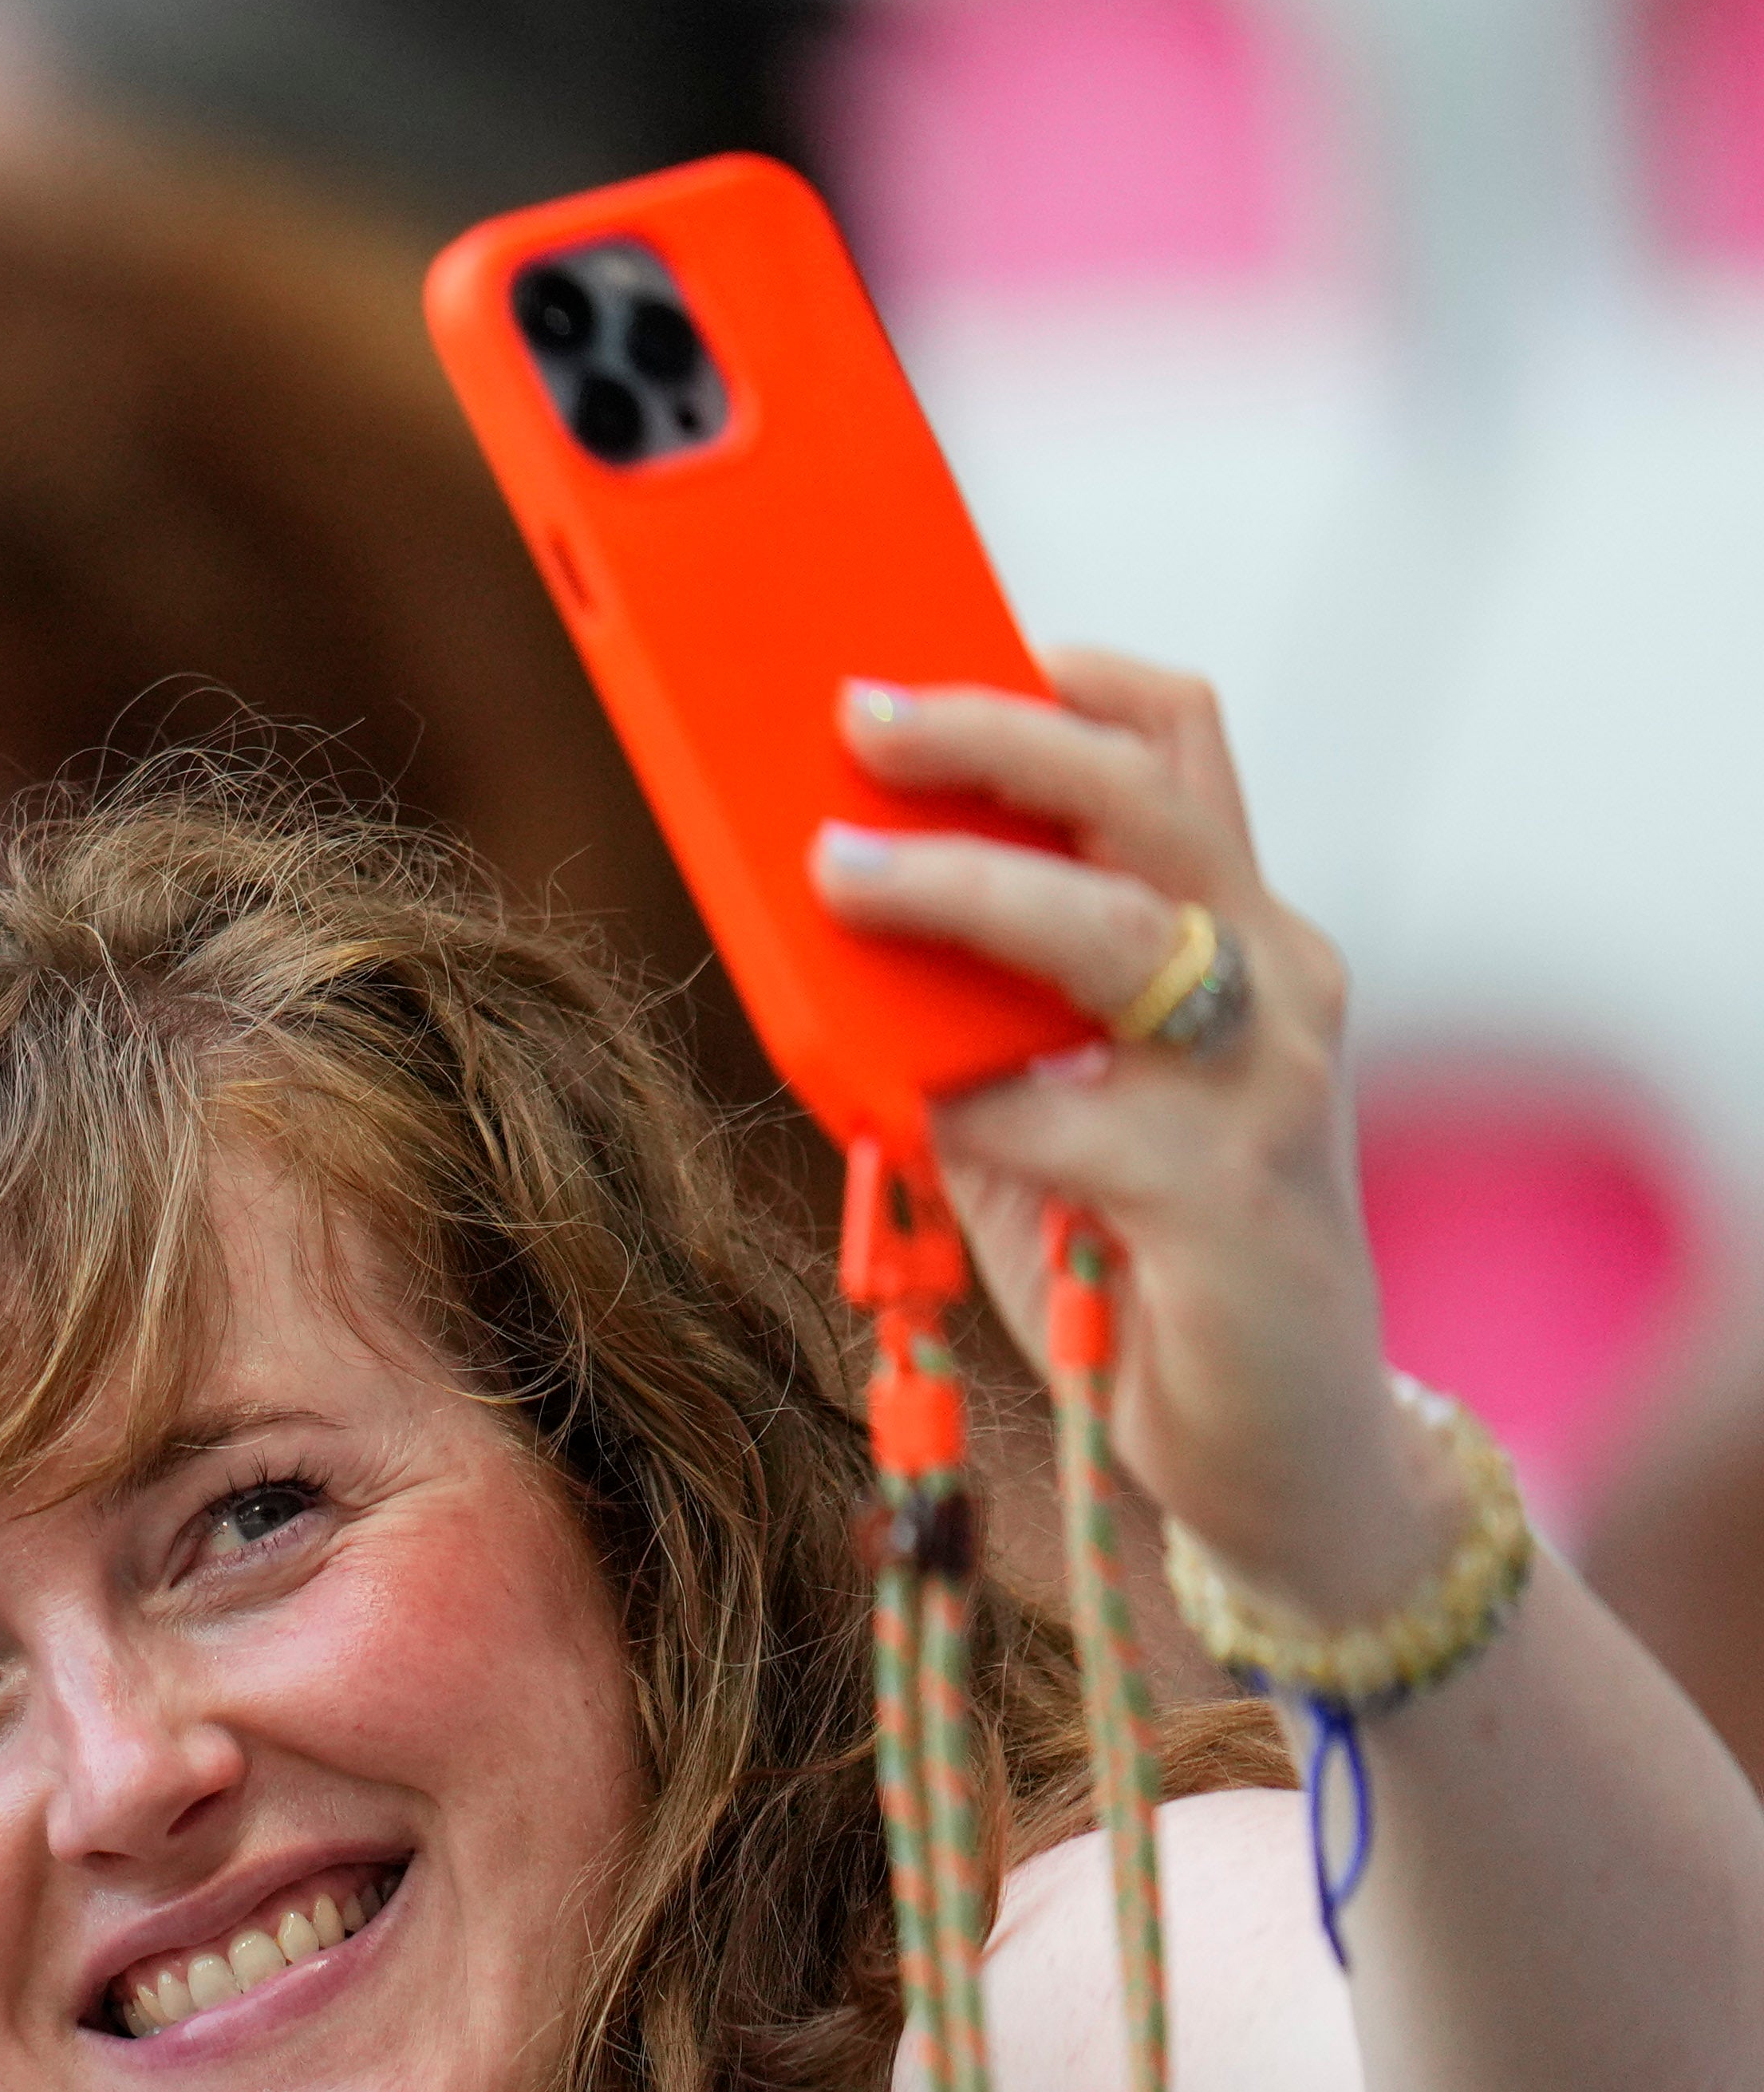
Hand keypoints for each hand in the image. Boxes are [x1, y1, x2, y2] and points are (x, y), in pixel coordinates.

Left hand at [813, 655, 1426, 1621]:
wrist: (1271, 1449)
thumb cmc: (1136, 1260)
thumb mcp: (1036, 1112)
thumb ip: (961, 1025)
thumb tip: (818, 927)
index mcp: (1231, 937)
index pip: (1180, 748)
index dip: (1074, 679)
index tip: (949, 642)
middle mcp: (1273, 981)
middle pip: (1147, 796)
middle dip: (995, 738)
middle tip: (859, 713)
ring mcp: (1265, 1084)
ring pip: (1116, 931)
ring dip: (964, 889)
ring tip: (838, 869)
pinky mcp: (1231, 1200)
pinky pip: (1080, 1118)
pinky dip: (982, 1107)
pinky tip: (922, 1118)